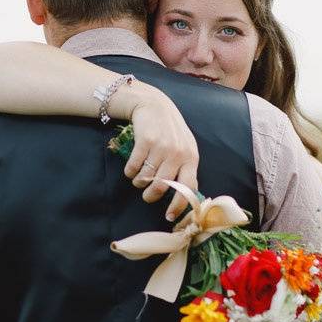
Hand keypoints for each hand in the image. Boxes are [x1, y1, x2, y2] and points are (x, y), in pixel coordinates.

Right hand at [120, 86, 198, 219]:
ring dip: (138, 183)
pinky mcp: (145, 141)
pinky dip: (130, 171)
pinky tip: (131, 168)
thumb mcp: (184, 147)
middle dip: (151, 196)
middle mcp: (178, 153)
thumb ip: (184, 168)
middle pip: (162, 187)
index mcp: (191, 158)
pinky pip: (134, 167)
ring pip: (146, 178)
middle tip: (146, 196)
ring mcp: (162, 147)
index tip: (169, 216)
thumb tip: (182, 197)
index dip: (179, 205)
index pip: (189, 188)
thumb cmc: (170, 131)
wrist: (155, 105)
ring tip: (138, 179)